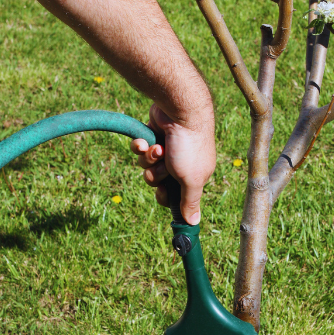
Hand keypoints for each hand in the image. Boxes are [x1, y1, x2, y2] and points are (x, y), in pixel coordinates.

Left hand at [130, 104, 215, 224]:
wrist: (179, 110)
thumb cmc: (189, 146)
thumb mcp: (192, 179)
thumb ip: (190, 202)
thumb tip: (193, 224)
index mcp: (193, 175)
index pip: (173, 195)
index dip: (165, 195)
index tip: (163, 191)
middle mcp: (180, 163)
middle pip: (157, 181)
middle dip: (156, 174)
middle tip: (162, 165)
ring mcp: (166, 149)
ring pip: (146, 165)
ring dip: (149, 158)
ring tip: (157, 148)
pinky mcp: (154, 134)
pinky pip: (140, 148)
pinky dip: (140, 145)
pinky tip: (145, 139)